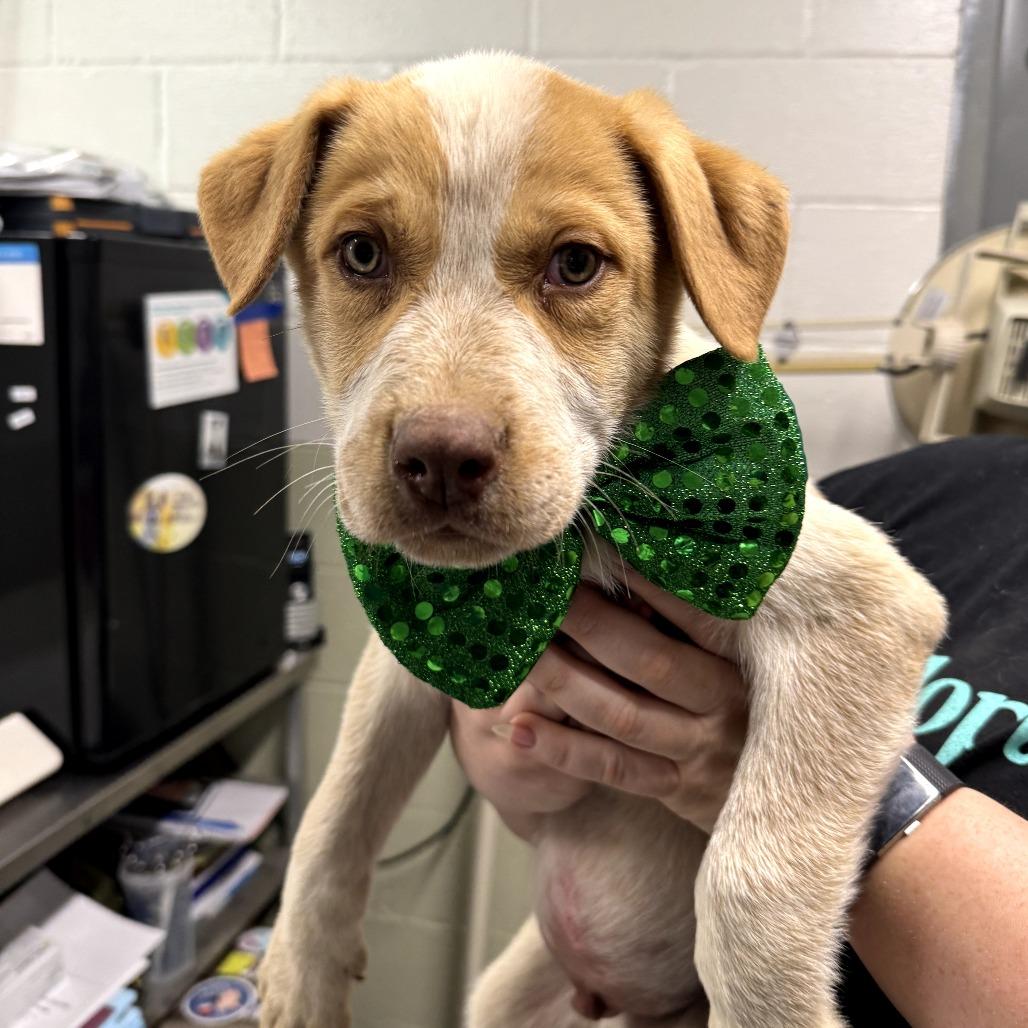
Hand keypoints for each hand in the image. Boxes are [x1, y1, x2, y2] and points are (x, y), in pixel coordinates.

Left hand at [452, 567, 747, 834]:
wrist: (799, 797)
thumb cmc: (756, 709)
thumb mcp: (744, 662)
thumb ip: (700, 625)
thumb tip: (639, 566)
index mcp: (741, 663)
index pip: (695, 617)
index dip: (646, 584)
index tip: (600, 550)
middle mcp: (722, 706)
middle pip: (647, 661)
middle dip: (588, 623)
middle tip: (542, 592)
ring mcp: (697, 751)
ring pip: (620, 714)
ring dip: (563, 680)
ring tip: (520, 650)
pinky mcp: (674, 788)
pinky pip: (611, 768)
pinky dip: (561, 748)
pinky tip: (518, 724)